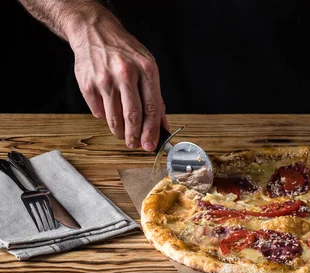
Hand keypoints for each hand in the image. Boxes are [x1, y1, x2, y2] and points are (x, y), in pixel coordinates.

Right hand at [69, 16, 166, 150]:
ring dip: (120, 132)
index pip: (152, 108)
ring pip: (114, 118)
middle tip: (135, 145)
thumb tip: (162, 126)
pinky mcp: (88, 84)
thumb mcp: (148, 67)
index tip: (151, 145)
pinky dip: (105, 117)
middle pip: (132, 116)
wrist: (94, 32)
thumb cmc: (125, 52)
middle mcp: (126, 74)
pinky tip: (109, 111)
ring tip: (124, 134)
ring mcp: (105, 79)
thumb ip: (156, 98)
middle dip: (135, 137)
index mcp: (146, 70)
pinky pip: (98, 111)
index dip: (152, 131)